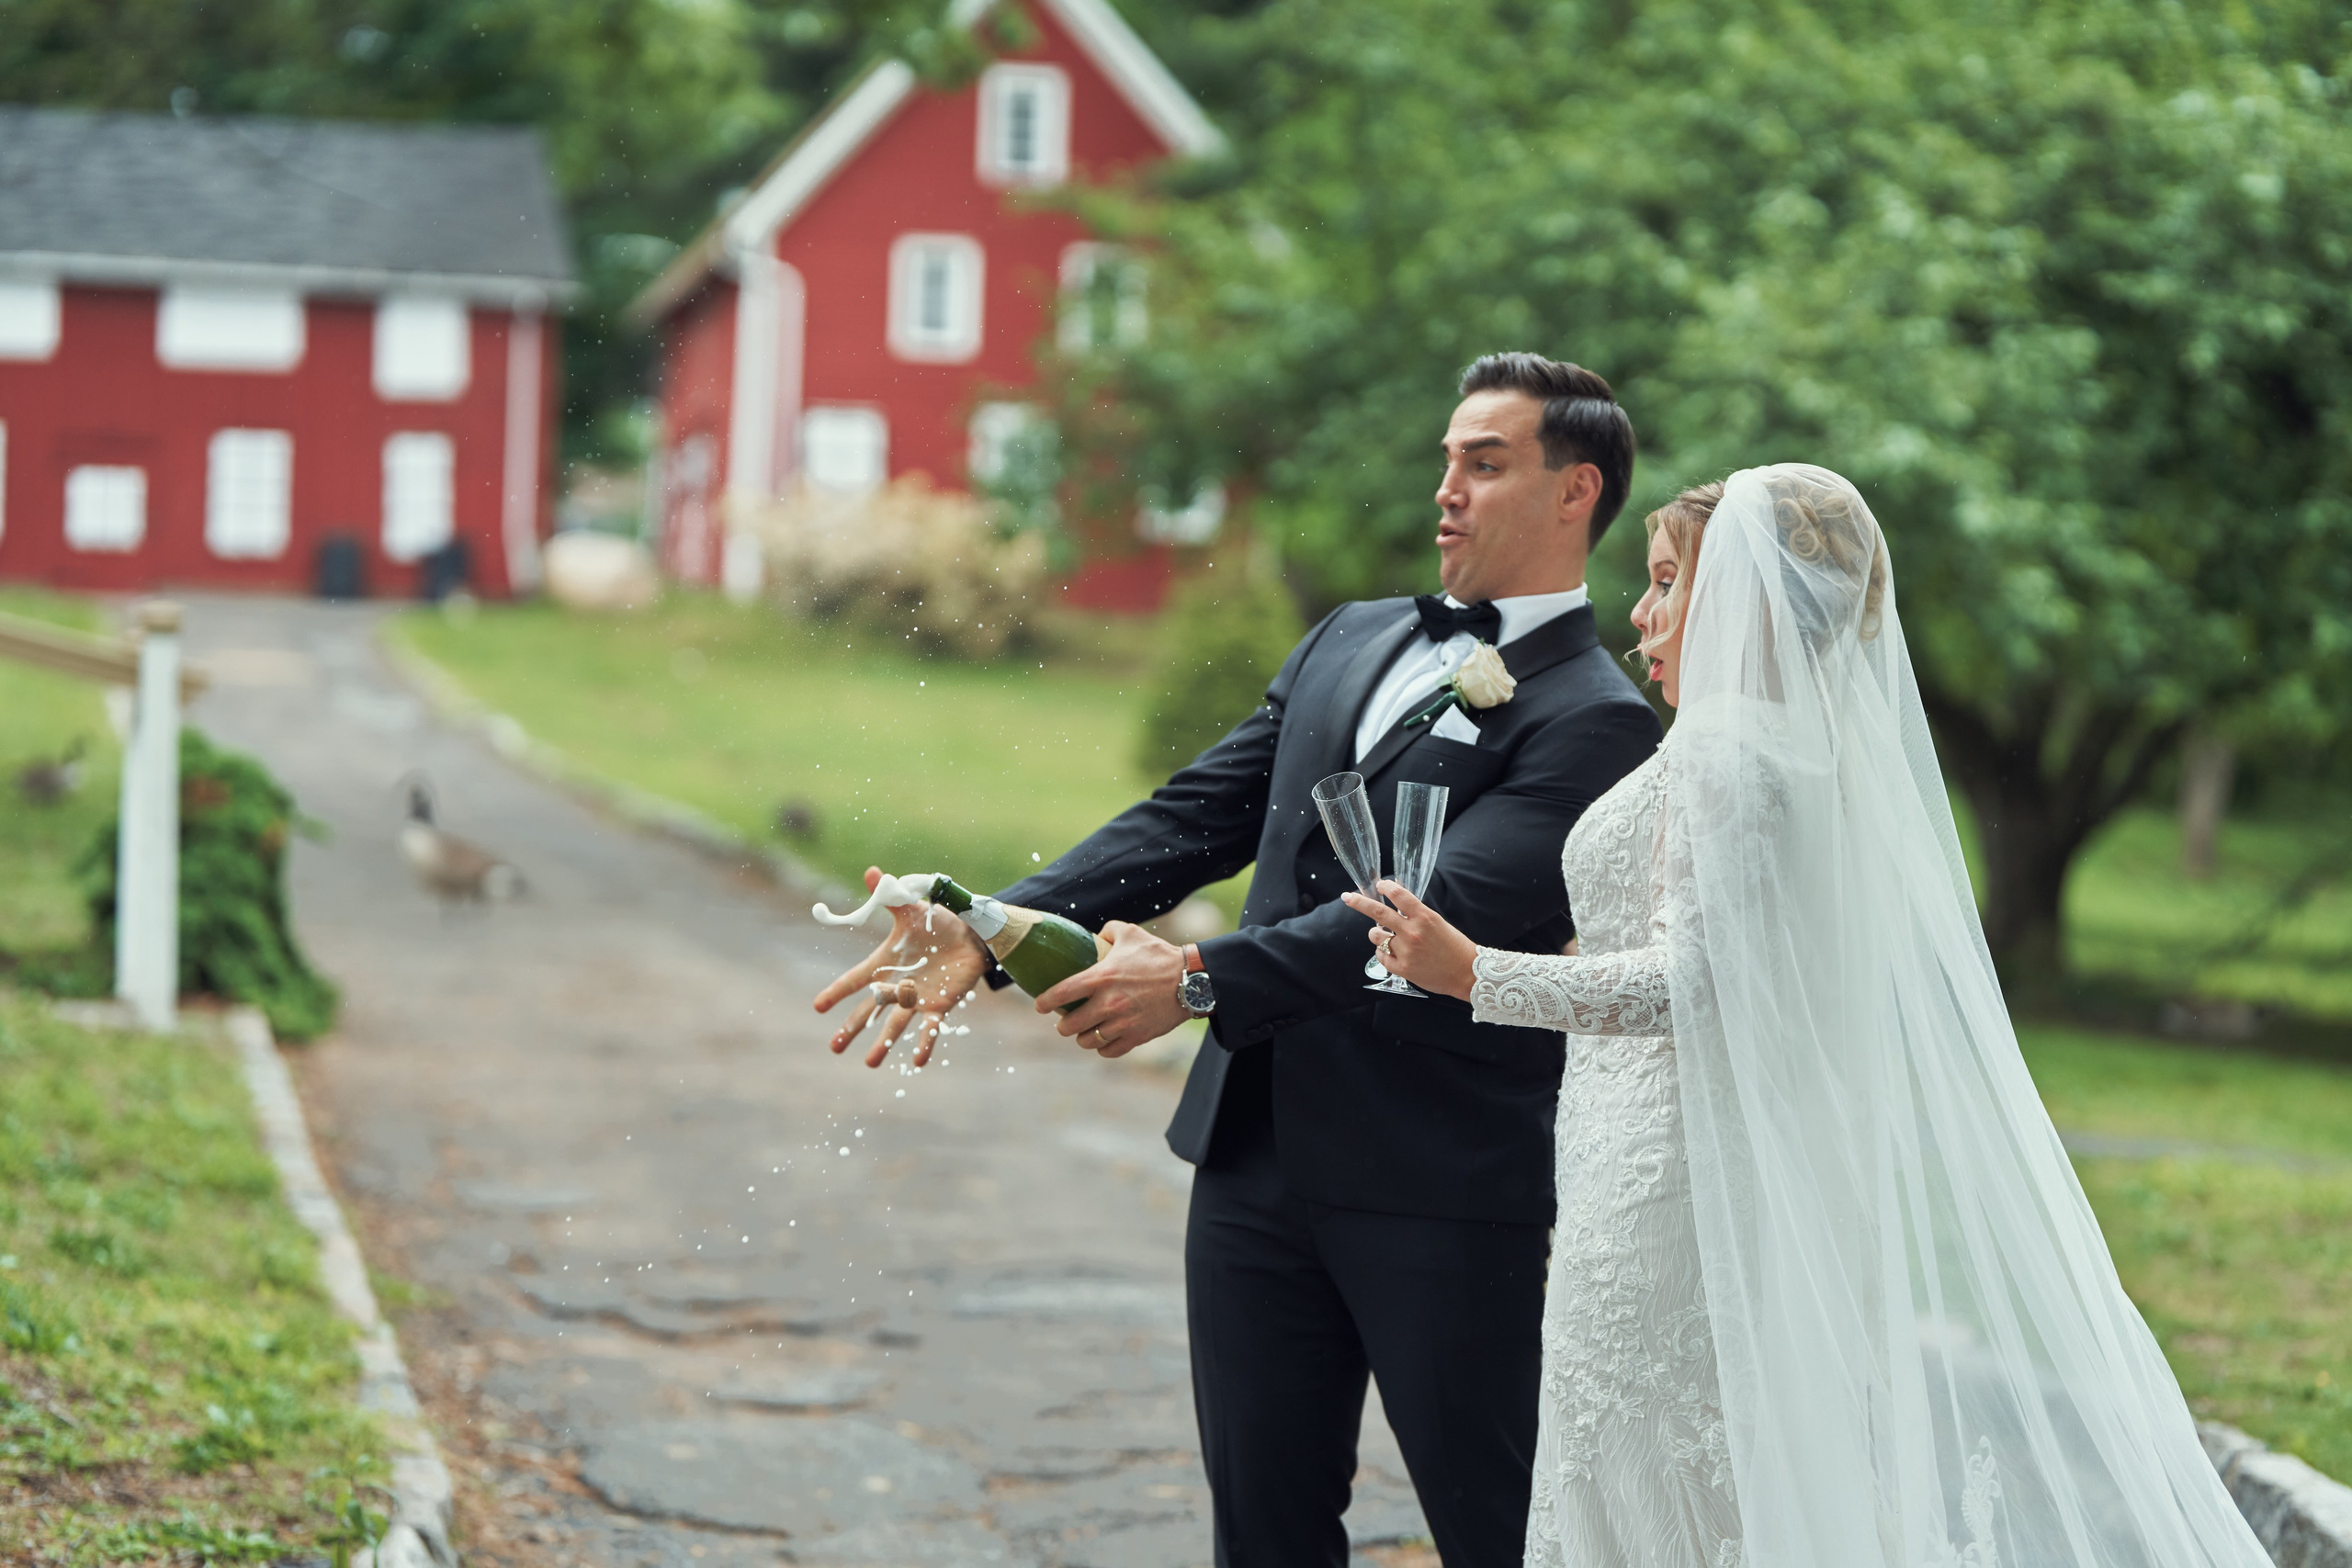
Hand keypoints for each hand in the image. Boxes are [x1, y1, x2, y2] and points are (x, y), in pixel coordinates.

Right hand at [812, 866, 991, 1067]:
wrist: (971, 935)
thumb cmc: (936, 922)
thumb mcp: (911, 908)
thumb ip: (890, 896)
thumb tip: (872, 871)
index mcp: (885, 965)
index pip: (856, 980)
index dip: (837, 992)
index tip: (818, 1007)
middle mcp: (897, 986)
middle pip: (870, 1011)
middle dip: (852, 1028)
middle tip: (835, 1047)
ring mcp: (917, 999)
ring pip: (895, 1025)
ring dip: (883, 1043)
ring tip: (870, 1062)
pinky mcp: (939, 1006)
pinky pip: (930, 1029)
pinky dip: (924, 1044)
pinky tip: (917, 1061)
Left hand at [1033, 920, 1187, 1058]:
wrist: (1191, 980)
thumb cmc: (1159, 955)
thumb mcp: (1131, 933)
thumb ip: (1109, 931)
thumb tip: (1097, 935)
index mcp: (1102, 976)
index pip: (1061, 993)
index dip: (1045, 1002)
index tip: (1040, 1006)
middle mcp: (1109, 1002)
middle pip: (1070, 1025)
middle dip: (1063, 1025)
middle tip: (1064, 1021)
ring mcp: (1122, 1023)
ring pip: (1088, 1041)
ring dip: (1082, 1037)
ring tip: (1084, 1032)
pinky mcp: (1137, 1037)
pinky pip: (1109, 1051)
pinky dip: (1102, 1048)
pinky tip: (1103, 1041)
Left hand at [1341, 880, 1478, 999]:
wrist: (1466, 973)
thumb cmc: (1454, 946)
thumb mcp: (1437, 922)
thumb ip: (1417, 913)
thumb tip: (1398, 901)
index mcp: (1424, 917)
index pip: (1399, 895)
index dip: (1386, 887)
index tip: (1379, 885)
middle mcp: (1413, 932)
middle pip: (1378, 912)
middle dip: (1359, 902)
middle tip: (1347, 897)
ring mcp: (1406, 951)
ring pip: (1376, 936)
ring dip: (1376, 933)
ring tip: (1386, 936)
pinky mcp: (1402, 968)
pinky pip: (1381, 956)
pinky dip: (1383, 952)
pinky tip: (1392, 953)